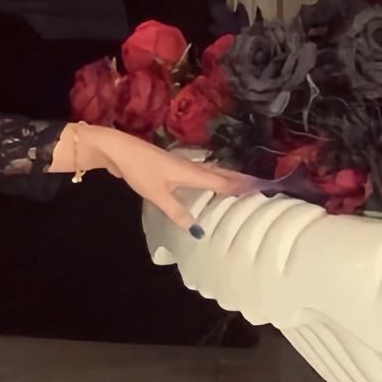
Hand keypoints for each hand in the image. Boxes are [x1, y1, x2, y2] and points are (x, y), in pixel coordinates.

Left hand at [56, 121, 260, 228]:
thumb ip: (177, 212)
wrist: (118, 150)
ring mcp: (181, 165)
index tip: (263, 190)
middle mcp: (191, 167)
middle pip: (220, 174)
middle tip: (259, 187)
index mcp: (191, 173)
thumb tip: (198, 230)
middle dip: (239, 181)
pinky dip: (211, 178)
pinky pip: (199, 173)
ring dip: (226, 178)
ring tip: (241, 186)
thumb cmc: (139, 170)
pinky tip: (208, 183)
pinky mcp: (171, 166)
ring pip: (210, 172)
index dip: (242, 186)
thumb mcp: (158, 194)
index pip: (223, 181)